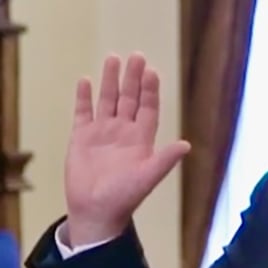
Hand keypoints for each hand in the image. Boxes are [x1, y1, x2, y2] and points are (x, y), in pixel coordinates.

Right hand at [64, 53, 190, 245]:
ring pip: (108, 101)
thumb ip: (165, 160)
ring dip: (111, 81)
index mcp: (141, 140)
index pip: (148, 109)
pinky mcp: (81, 137)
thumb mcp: (147, 177)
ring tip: (113, 59)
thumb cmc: (124, 197)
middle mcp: (123, 132)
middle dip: (133, 78)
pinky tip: (85, 80)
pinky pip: (83, 112)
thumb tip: (186, 145)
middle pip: (129, 99)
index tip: (151, 71)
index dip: (150, 91)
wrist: (96, 211)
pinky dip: (84, 97)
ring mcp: (102, 133)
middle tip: (136, 56)